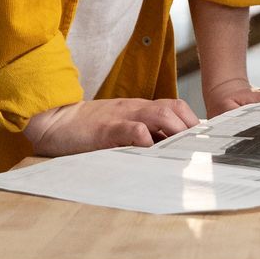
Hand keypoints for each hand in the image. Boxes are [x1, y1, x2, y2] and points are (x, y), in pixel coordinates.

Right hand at [22, 97, 199, 155]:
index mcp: (139, 110)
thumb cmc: (88, 129)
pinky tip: (150, 149)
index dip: (193, 122)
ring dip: (176, 130)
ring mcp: (121, 117)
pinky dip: (144, 137)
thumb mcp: (120, 126)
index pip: (175, 107)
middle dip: (191, 128)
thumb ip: (141, 134)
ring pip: (159, 114)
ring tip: (184, 149)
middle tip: (198, 150)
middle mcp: (135, 110)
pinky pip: (130, 128)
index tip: (205, 141)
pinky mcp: (105, 130)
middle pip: (174, 108)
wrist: (54, 121)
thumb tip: (167, 151)